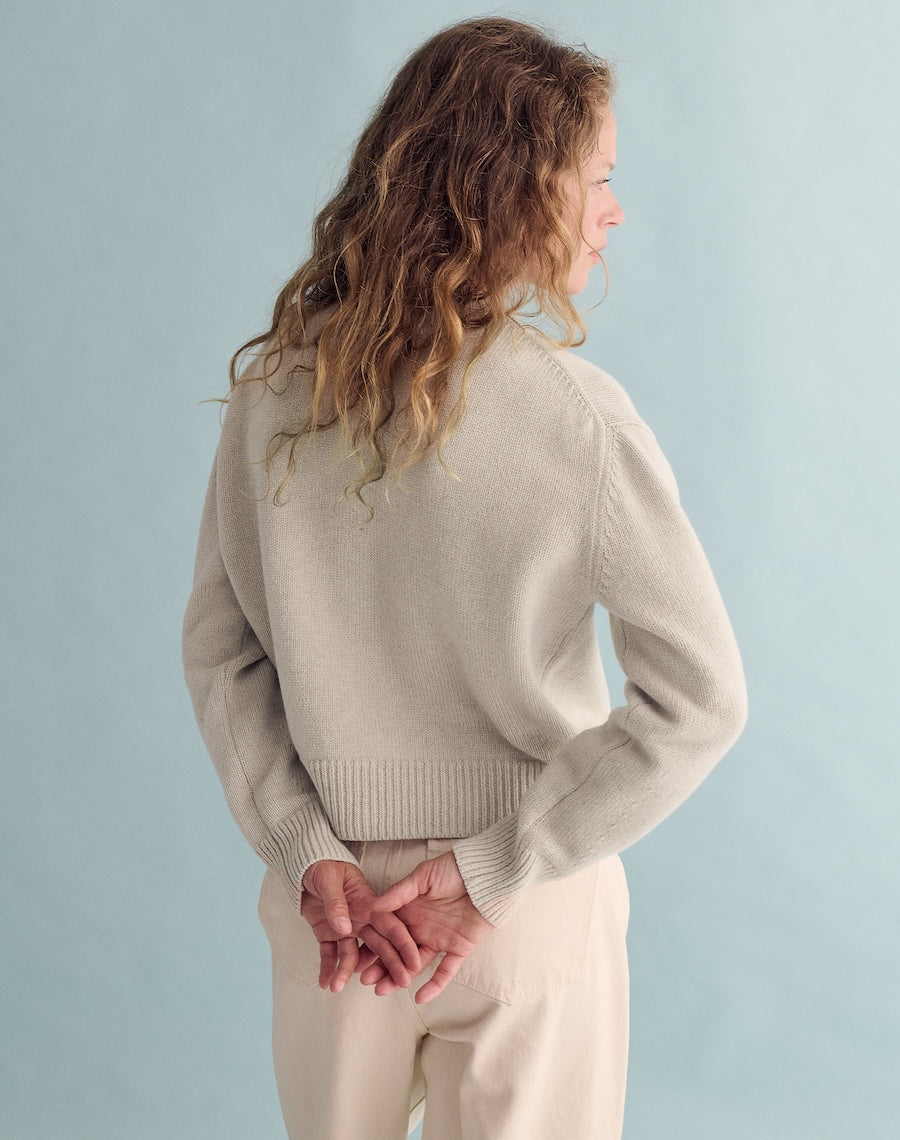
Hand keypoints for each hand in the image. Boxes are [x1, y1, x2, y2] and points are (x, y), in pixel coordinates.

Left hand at [300, 860, 420, 992]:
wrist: (304, 867)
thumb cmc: (322, 865)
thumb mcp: (329, 878)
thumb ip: (336, 902)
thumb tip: (344, 928)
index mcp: (368, 903)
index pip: (391, 926)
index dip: (404, 945)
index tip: (414, 964)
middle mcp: (361, 919)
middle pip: (378, 946)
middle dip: (388, 967)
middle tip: (395, 987)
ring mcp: (345, 929)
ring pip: (351, 955)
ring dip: (346, 972)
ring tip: (337, 987)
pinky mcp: (327, 934)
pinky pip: (329, 955)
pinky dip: (327, 969)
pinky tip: (325, 982)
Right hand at [365, 851, 493, 1003]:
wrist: (487, 874)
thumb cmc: (454, 868)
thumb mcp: (424, 875)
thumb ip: (400, 892)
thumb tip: (373, 905)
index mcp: (410, 910)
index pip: (387, 932)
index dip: (372, 945)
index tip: (357, 958)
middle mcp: (422, 927)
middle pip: (398, 952)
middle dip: (381, 966)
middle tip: (366, 980)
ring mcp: (440, 939)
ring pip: (416, 964)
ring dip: (400, 977)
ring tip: (383, 990)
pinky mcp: (459, 947)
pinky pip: (446, 970)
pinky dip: (435, 984)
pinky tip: (419, 996)